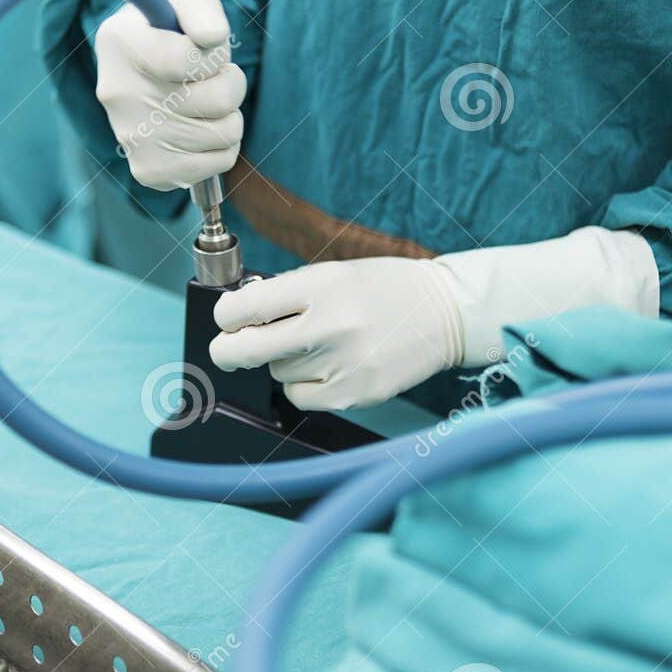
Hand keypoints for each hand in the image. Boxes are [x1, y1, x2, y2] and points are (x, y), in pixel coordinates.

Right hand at [94, 0, 246, 190]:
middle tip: (209, 79)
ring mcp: (131, 137)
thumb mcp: (184, 7)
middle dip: (229, 84)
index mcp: (121, 42)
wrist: (142, 79)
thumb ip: (203, 10)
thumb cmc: (172, 38)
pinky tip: (200, 130)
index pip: (194, 58)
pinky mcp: (148, 170)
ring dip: (228, 116)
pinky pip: (218, 164)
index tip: (204, 48)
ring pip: (223, 133)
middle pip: (219, 100)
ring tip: (205, 104)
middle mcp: (119, 93)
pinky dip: (222, 147)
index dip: (215, 55)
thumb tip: (212, 38)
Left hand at [208, 228, 660, 411]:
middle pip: (248, 350)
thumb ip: (289, 292)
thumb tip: (238, 315)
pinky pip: (302, 397)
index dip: (226, 316)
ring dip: (284, 364)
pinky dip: (305, 386)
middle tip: (225, 351)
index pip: (247, 306)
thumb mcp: (337, 273)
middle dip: (227, 351)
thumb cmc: (387, 289)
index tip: (224, 320)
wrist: (447, 313)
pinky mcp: (355, 393)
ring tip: (320, 346)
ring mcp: (344, 363)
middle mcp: (330, 324)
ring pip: (278, 374)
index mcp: (322, 285)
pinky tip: (329, 368)